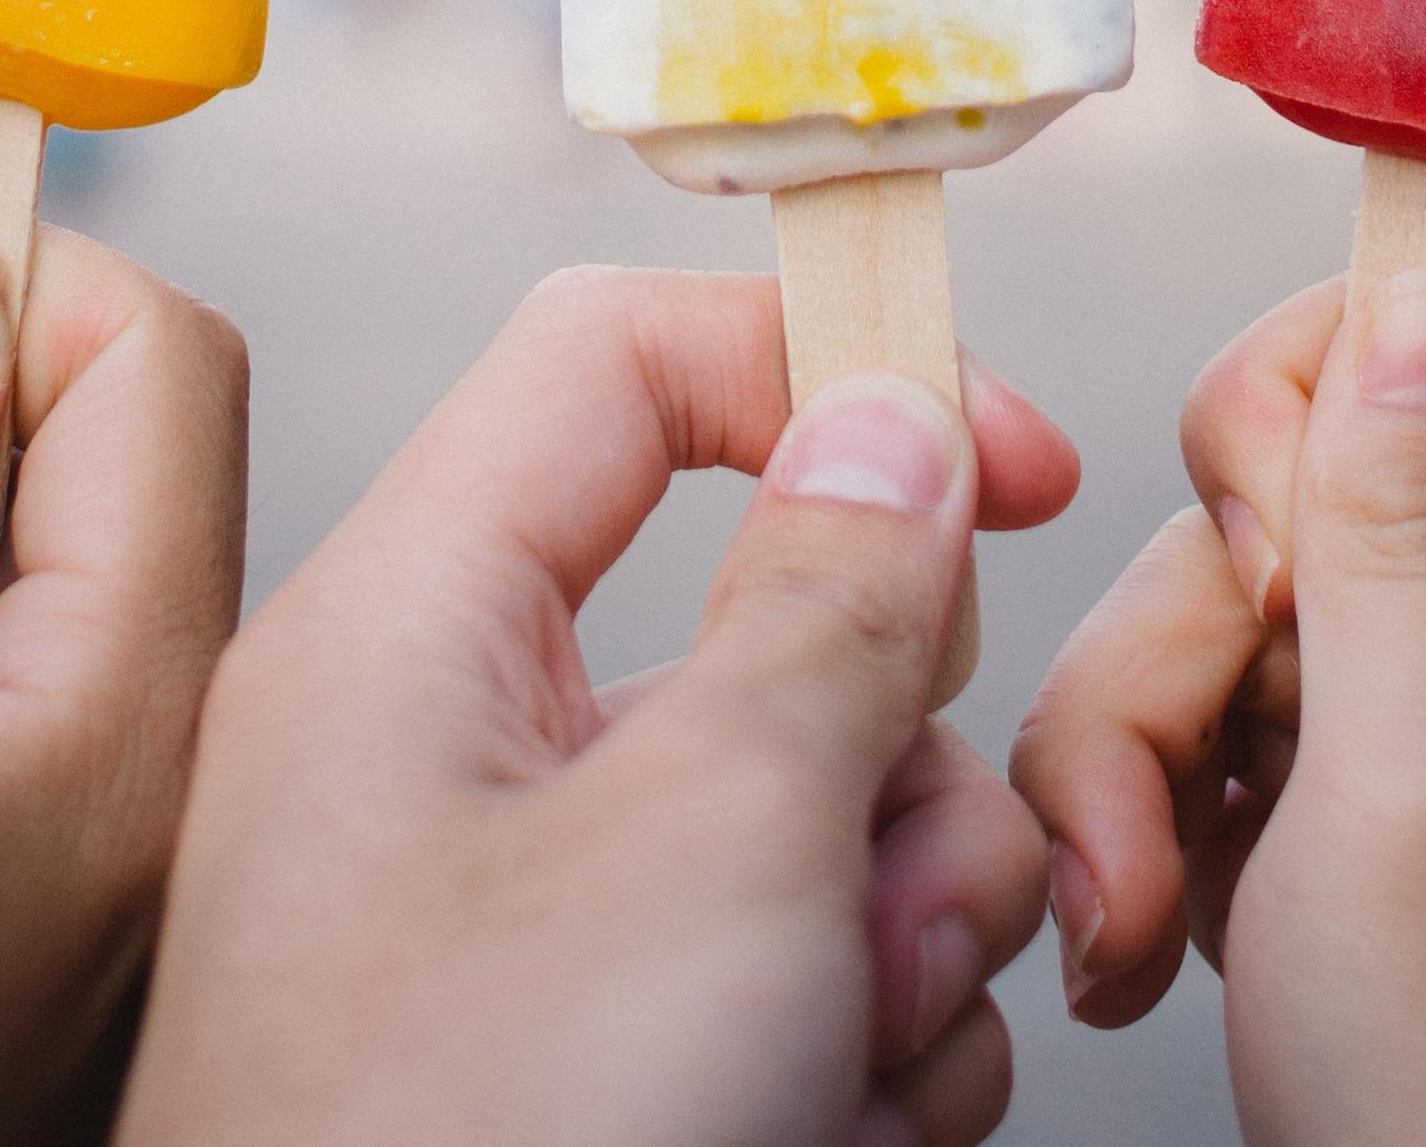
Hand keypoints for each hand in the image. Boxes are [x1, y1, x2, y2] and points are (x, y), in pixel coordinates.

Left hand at [119, 266, 1076, 1146]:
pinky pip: (788, 981)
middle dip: (895, 759)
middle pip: (764, 617)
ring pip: (811, 819)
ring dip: (896, 937)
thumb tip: (893, 426)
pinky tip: (827, 1139)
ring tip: (837, 1065)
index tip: (1013, 454)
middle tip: (884, 891)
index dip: (831, 362)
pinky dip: (854, 1059)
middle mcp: (449, 760)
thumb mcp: (713, 839)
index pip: (627, 358)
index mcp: (412, 634)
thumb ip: (836, 600)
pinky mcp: (588, 1072)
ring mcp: (519, 932)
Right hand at [1012, 273, 1425, 1146]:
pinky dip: (1149, 846)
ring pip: (1219, 634)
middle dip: (1177, 636)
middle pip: (1293, 495)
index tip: (1250, 531)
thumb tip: (1416, 276)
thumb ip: (1407, 515)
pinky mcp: (1361, 858)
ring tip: (1136, 925)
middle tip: (1185, 789)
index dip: (1310, 392)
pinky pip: (1207, 761)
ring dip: (1134, 768)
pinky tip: (1152, 955)